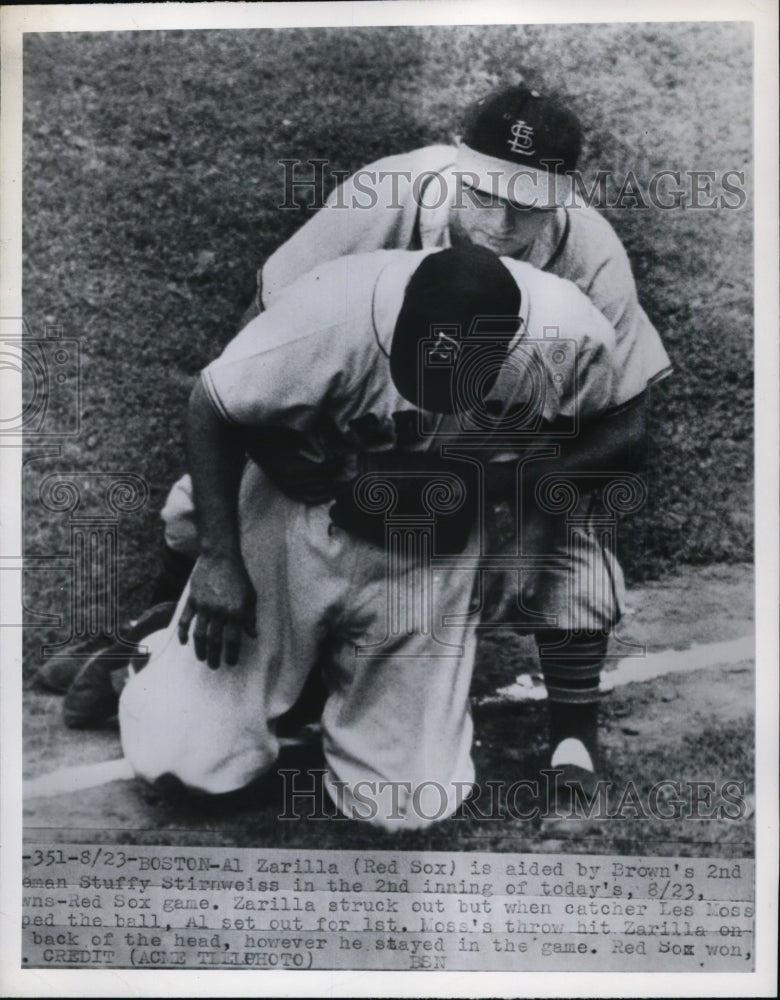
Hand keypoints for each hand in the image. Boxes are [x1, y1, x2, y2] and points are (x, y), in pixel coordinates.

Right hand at [177, 553, 256, 668]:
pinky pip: (185, 621)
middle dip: (214, 657)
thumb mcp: (250, 596)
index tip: (230, 663)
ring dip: (200, 650)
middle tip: (214, 666)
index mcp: (236, 612)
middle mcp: (219, 612)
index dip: (231, 654)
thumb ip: (250, 617)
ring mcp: (204, 607)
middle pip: (215, 641)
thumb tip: (253, 635)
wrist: (220, 556)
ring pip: (200, 635)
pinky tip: (184, 643)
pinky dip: (183, 634)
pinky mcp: (193, 600)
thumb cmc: (238, 577)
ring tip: (202, 659)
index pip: (233, 640)